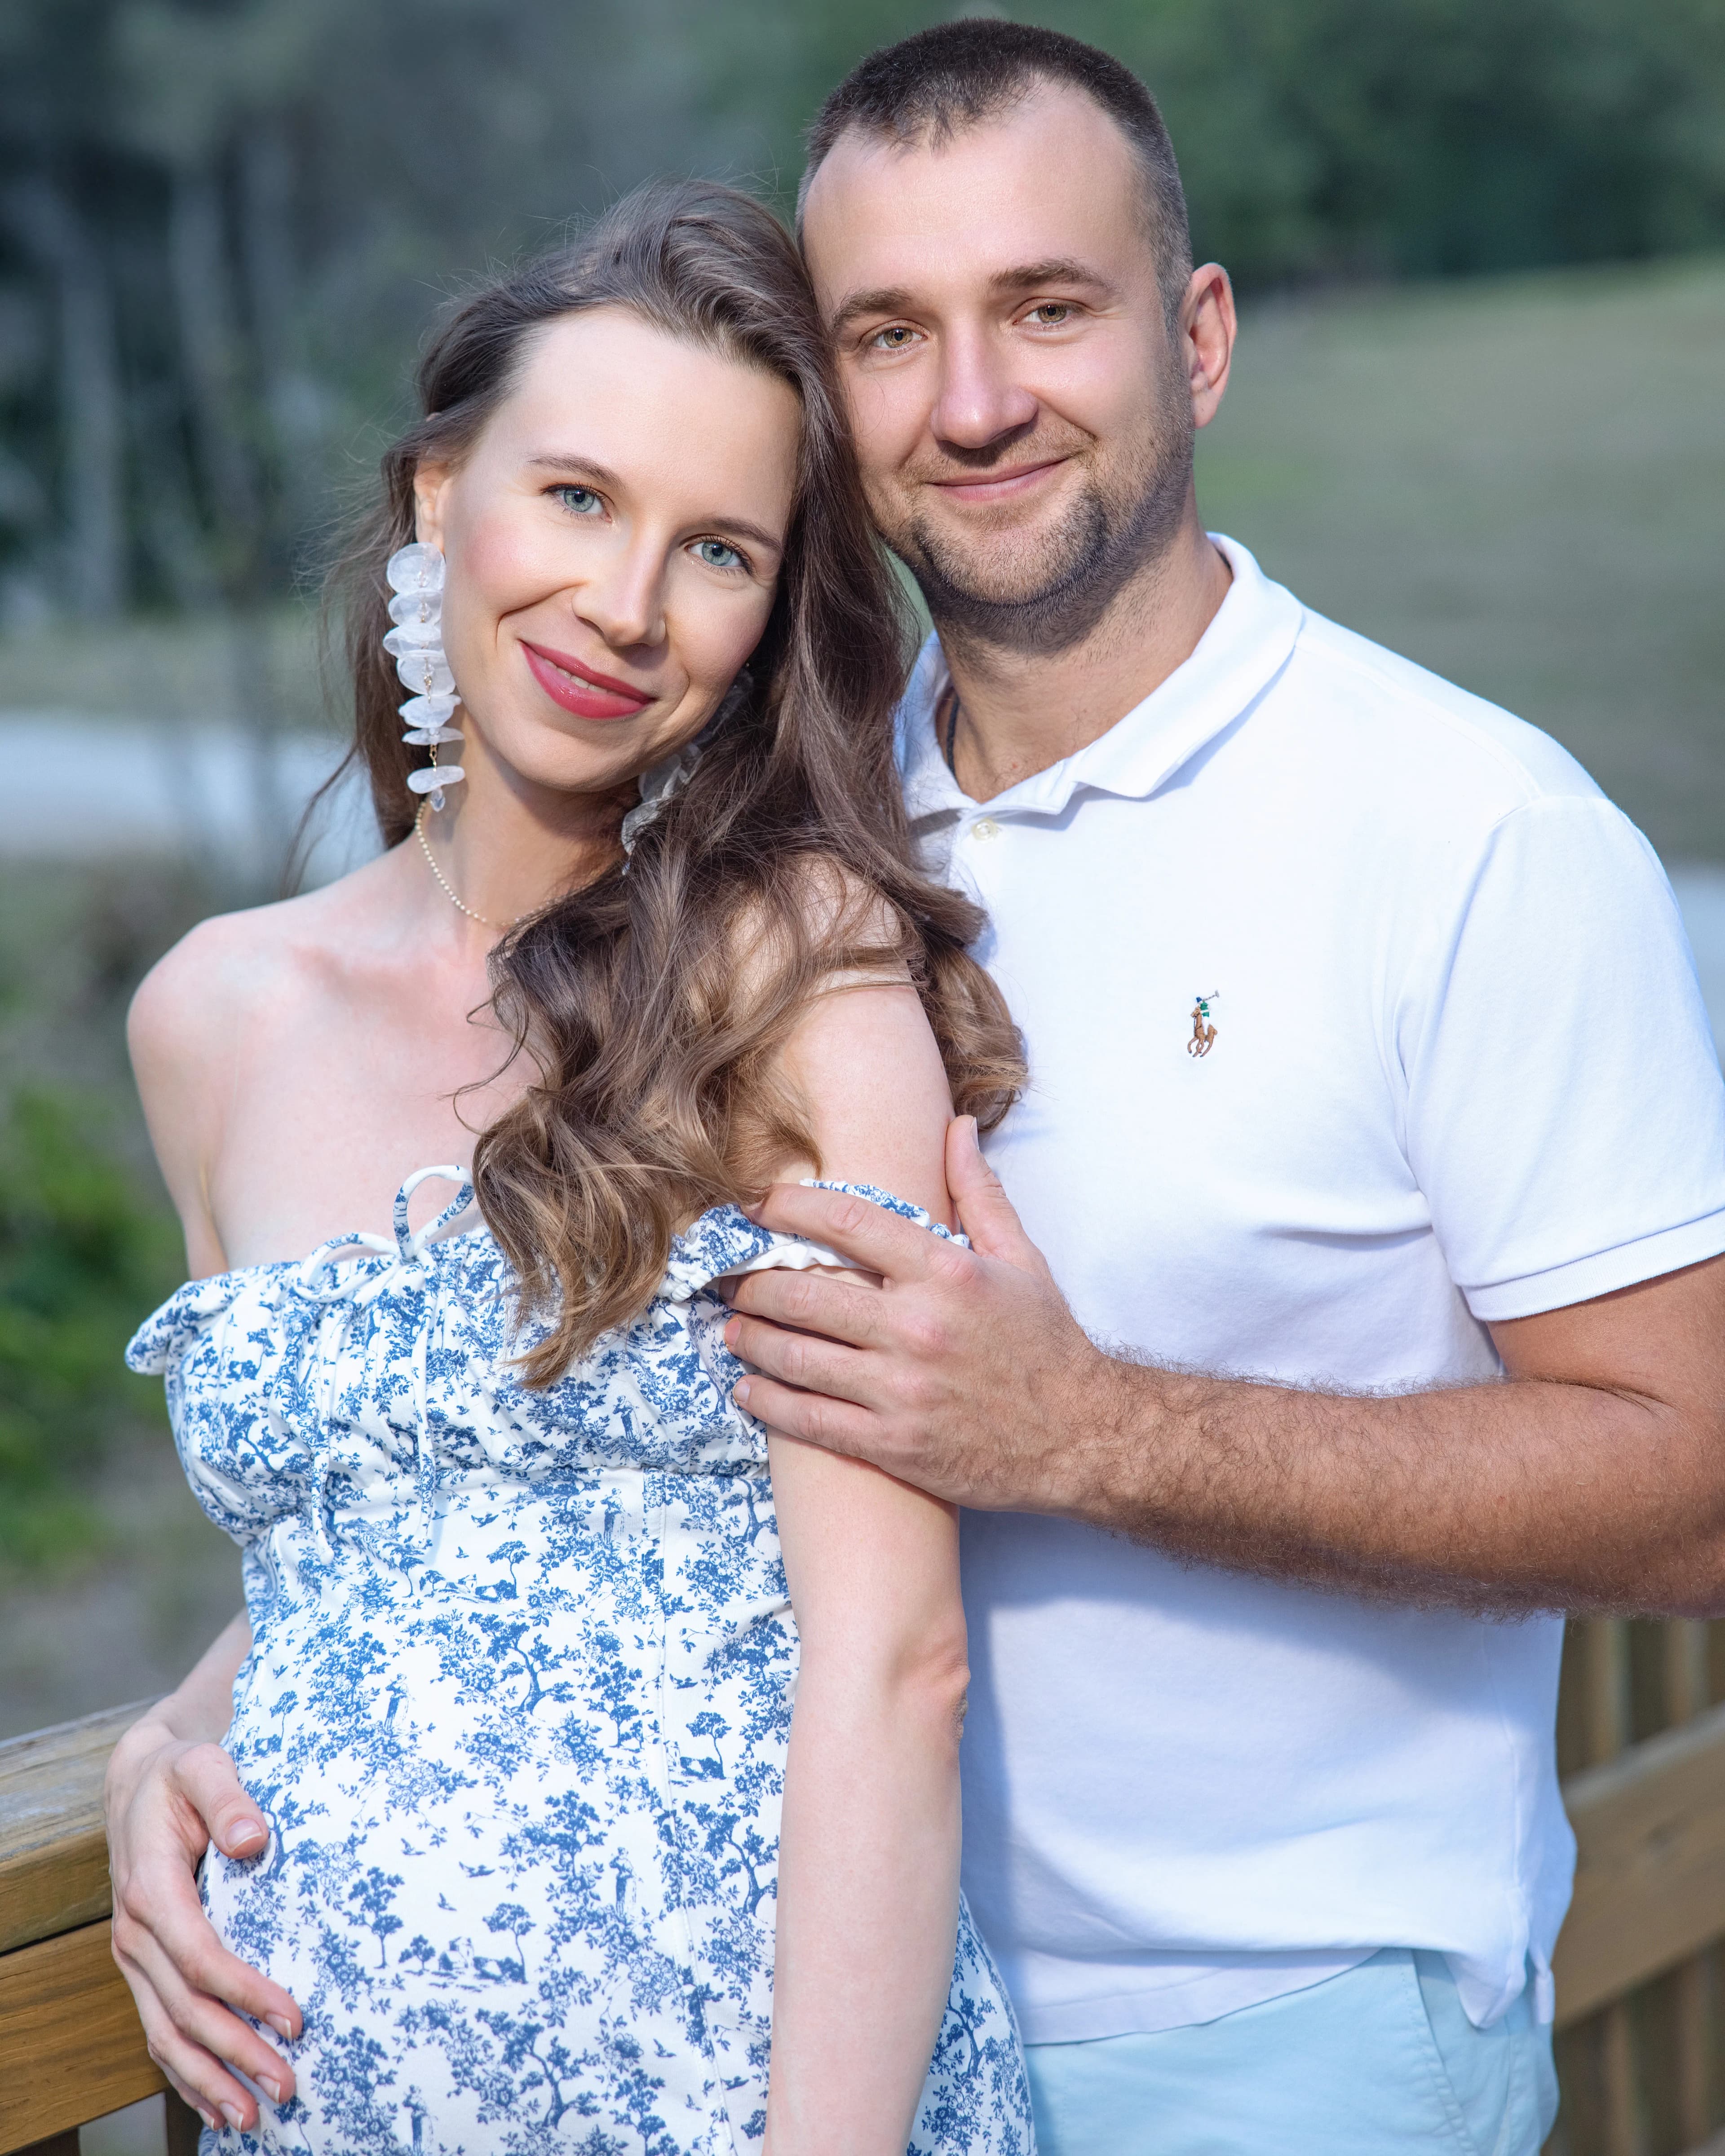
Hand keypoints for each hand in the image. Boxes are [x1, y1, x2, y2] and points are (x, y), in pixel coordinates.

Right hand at [105, 1712, 300, 2128]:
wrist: (139, 1783)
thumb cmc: (180, 1774)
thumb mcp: (202, 1765)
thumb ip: (227, 1796)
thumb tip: (254, 1837)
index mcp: (152, 1890)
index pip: (201, 1958)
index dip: (246, 1993)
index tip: (294, 2018)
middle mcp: (136, 1934)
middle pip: (186, 2010)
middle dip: (237, 2053)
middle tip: (289, 2085)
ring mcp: (136, 1957)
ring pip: (166, 2034)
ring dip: (209, 2079)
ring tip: (254, 2116)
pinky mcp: (144, 1968)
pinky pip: (158, 2031)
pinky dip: (186, 2073)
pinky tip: (217, 2102)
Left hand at [724, 1118, 1116, 1511]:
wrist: (1082, 1437)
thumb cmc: (1048, 1345)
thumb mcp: (1022, 1259)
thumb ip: (979, 1192)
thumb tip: (956, 1127)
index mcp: (946, 1272)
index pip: (848, 1221)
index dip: (790, 1207)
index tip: (758, 1206)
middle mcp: (918, 1327)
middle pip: (806, 1294)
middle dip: (754, 1284)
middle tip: (731, 1280)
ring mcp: (902, 1389)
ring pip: (797, 1358)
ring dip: (751, 1340)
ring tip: (733, 1329)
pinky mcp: (894, 1444)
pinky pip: (811, 1421)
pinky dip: (768, 1404)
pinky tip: (747, 1391)